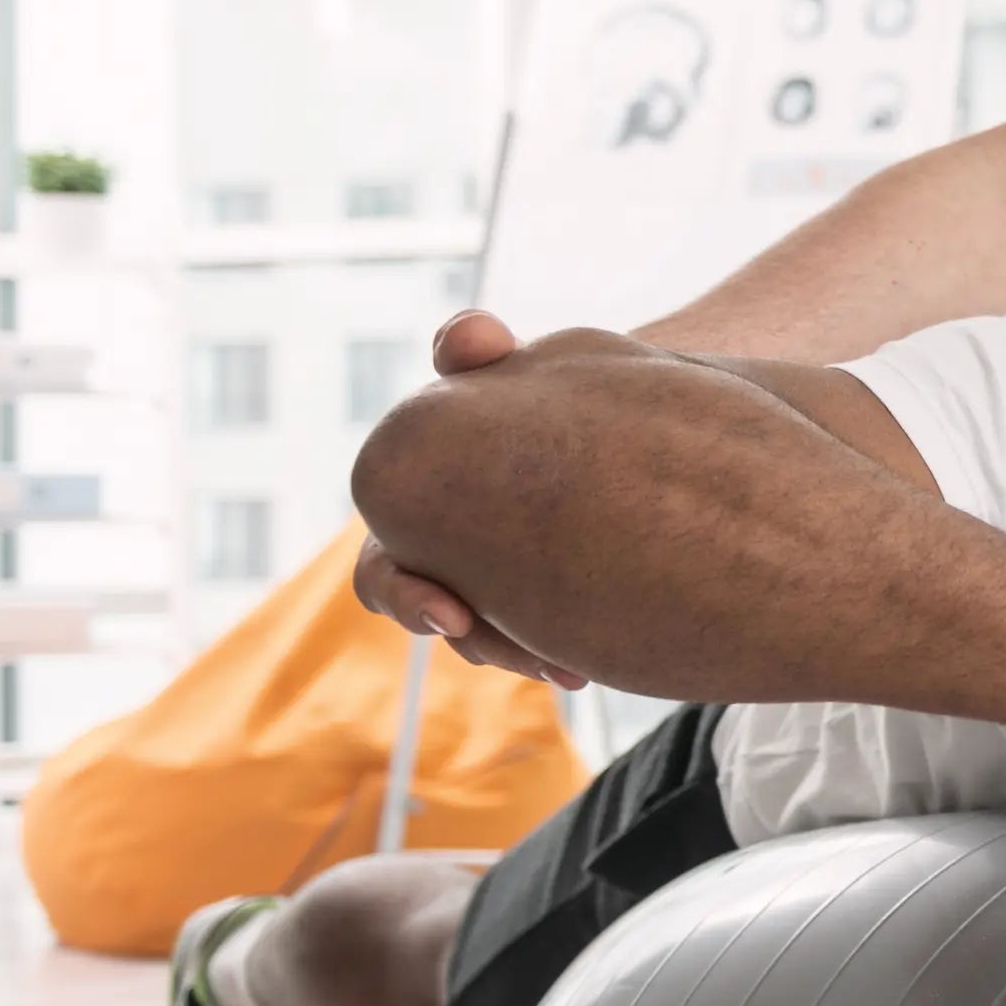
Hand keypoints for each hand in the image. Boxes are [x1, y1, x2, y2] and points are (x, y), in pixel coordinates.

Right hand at [351, 309, 587, 687]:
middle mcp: (442, 553)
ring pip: (487, 640)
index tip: (451, 612)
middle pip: (436, 619)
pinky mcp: (541, 599)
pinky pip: (535, 641)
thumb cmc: (546, 393)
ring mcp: (491, 582)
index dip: (406, 593)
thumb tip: (472, 337)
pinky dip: (557, 651)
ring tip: (572, 667)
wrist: (619, 418)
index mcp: (416, 506)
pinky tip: (591, 663)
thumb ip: (476, 351)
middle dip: (477, 640)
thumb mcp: (515, 369)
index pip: (386, 566)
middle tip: (530, 658)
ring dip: (521, 654)